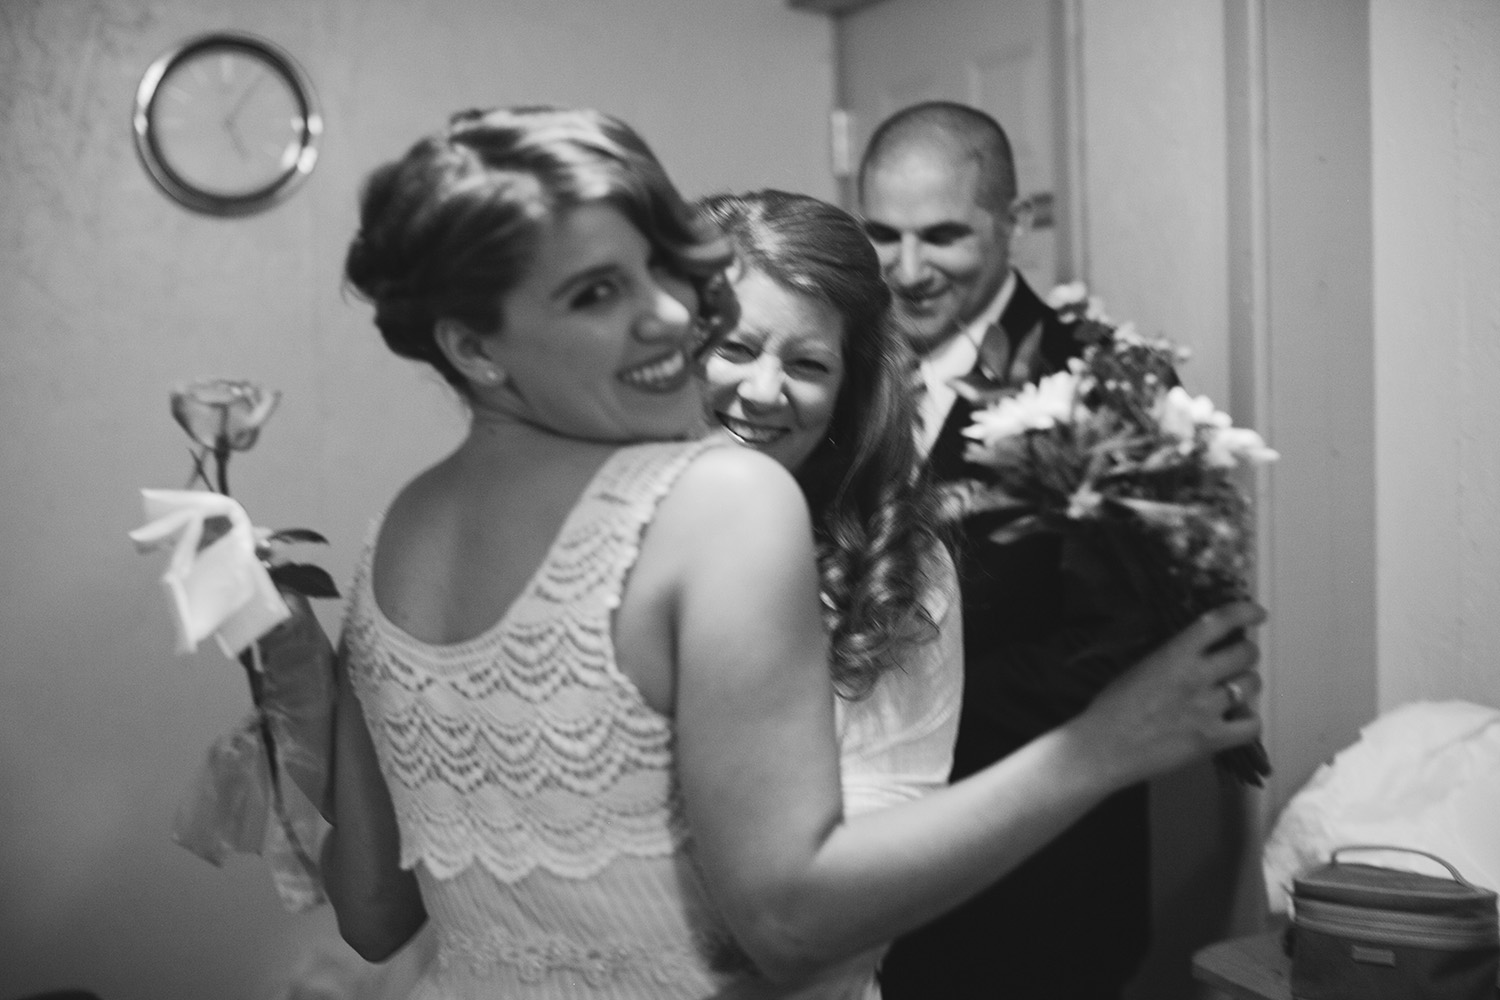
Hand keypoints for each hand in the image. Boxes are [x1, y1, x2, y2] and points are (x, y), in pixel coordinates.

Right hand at [1071, 600, 1265, 787]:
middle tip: (1238, 658)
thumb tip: (1198, 649)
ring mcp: (1207, 709)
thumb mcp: (1139, 666)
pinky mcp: (1212, 739)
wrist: (1103, 747)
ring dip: (1246, 683)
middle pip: (1245, 652)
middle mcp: (1196, 677)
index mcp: (1174, 655)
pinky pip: (1252, 725)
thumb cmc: (1111, 707)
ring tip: (1233, 690)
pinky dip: (1248, 720)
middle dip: (1246, 652)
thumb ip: (1172, 655)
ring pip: (1251, 684)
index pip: (1219, 622)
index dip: (1244, 612)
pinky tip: (1236, 719)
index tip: (1256, 613)